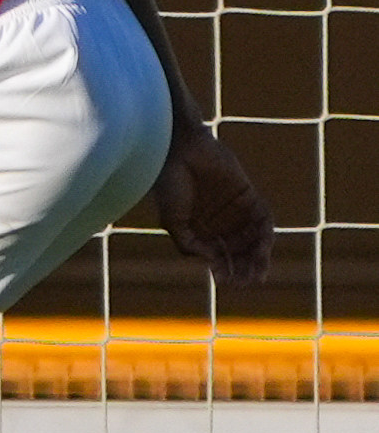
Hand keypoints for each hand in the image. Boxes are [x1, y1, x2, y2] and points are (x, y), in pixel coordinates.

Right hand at [153, 122, 273, 285]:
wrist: (179, 149)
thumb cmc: (169, 184)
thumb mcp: (173, 220)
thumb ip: (189, 243)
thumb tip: (210, 262)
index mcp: (199, 230)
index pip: (217, 257)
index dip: (223, 271)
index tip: (227, 283)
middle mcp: (218, 222)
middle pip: (238, 252)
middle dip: (243, 269)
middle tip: (248, 282)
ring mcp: (235, 210)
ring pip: (252, 239)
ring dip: (257, 257)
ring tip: (258, 272)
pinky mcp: (248, 195)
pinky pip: (262, 219)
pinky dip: (264, 236)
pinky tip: (262, 249)